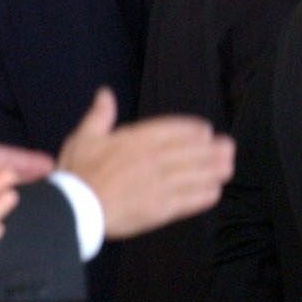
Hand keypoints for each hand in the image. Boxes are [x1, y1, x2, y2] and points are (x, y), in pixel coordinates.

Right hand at [57, 88, 234, 238]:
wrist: (73, 208)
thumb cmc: (78, 172)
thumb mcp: (84, 137)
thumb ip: (100, 115)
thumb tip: (105, 94)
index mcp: (139, 139)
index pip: (176, 129)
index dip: (195, 130)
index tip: (206, 132)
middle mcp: (155, 158)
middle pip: (193, 151)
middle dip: (214, 149)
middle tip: (229, 148)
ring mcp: (160, 184)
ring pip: (196, 174)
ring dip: (215, 170)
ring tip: (228, 167)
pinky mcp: (160, 208)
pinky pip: (189, 200)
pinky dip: (203, 196)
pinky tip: (214, 192)